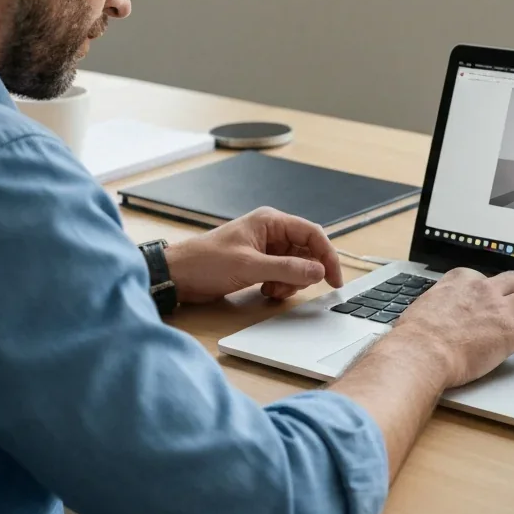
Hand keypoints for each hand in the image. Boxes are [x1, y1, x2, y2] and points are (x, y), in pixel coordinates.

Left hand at [162, 207, 344, 302]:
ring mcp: (265, 248)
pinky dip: (280, 286)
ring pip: (297, 266)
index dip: (328, 255)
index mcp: (271, 222)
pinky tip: (264, 291)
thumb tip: (318, 270)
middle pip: (307, 251)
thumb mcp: (250, 266)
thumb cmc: (206, 262)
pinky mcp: (259, 264)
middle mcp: (271, 232)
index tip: (334, 278)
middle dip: (304, 272)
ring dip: (291, 282)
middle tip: (292, 287)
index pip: (312, 233)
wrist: (178, 276)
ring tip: (271, 290)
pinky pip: (284, 274)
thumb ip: (287, 268)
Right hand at [387, 268, 513, 388]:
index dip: (492, 287)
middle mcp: (483, 289)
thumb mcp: (422, 308)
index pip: (482, 276)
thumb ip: (436, 307)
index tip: (495, 294)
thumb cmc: (415, 338)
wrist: (421, 352)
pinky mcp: (511, 331)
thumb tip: (432, 316)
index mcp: (460, 280)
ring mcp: (500, 309)